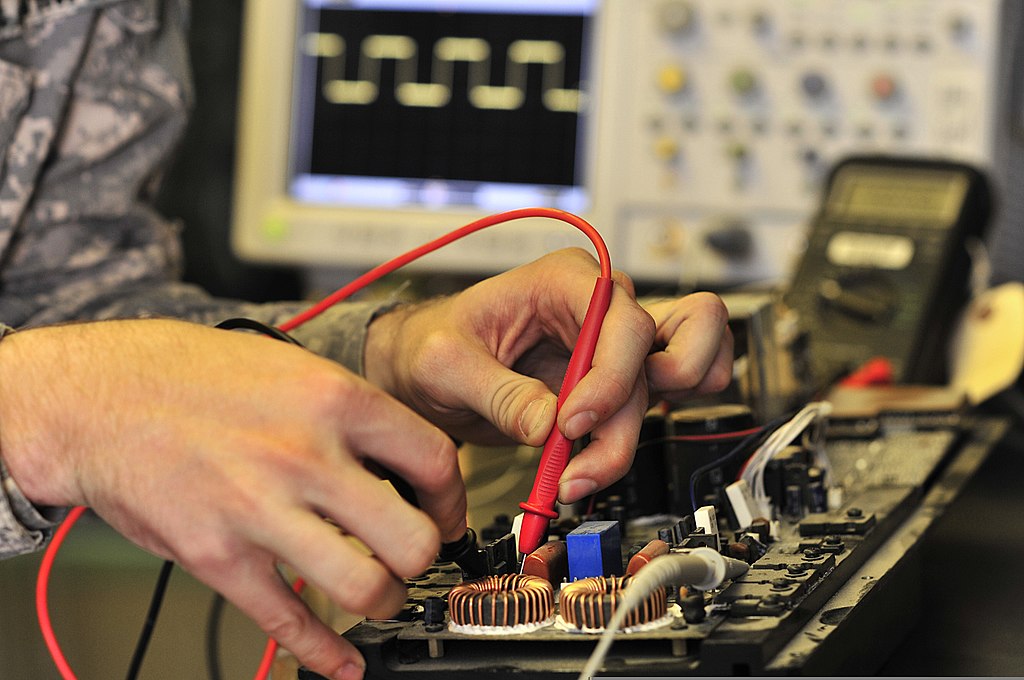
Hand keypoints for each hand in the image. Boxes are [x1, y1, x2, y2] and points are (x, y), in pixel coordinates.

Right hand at [0, 319, 465, 679]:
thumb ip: (350, 412)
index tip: (446, 511)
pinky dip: (322, 652)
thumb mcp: (290, 365)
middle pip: (412, 538)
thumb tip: (399, 456)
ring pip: (364, 587)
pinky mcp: (218, 557)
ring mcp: (261, 511)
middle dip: (424, 556)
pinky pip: (286, 621)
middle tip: (415, 555)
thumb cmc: (190, 373)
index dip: (452, 497)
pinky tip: (341, 661)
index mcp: (333, 400)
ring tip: (378, 593)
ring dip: (383, 602)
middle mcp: (305, 457)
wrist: (97, 395)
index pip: (434, 460)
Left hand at [365, 248, 732, 504]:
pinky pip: (653, 410)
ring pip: (668, 389)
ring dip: (627, 440)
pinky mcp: (609, 385)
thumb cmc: (432, 343)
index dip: (609, 378)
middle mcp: (600, 307)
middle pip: (664, 352)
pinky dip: (630, 442)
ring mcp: (611, 347)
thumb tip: (548, 427)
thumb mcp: (443, 363)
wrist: (422, 366)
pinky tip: (587, 463)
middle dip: (633, 412)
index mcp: (565, 280)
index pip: (623, 321)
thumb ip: (497, 392)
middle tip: (585, 453)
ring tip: (573, 475)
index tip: (571, 424)